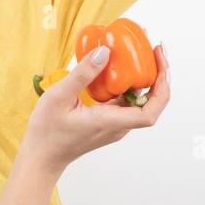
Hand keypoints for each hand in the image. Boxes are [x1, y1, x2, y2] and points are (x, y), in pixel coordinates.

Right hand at [19, 42, 169, 174]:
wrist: (41, 156)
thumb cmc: (47, 131)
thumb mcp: (58, 97)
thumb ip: (82, 74)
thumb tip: (105, 51)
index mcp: (110, 122)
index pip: (150, 111)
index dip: (162, 85)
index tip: (159, 60)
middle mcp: (118, 125)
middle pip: (151, 102)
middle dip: (158, 74)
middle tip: (153, 48)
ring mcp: (114, 125)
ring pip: (139, 100)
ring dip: (144, 77)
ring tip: (140, 52)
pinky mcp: (108, 121)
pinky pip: (125, 101)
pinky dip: (128, 83)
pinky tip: (119, 67)